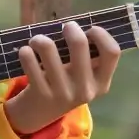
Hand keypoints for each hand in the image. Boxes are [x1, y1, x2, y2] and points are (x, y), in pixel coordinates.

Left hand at [2, 19, 120, 134]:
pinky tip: (26, 53)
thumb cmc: (65, 85)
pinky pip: (29, 61)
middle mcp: (85, 90)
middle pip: (80, 44)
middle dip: (70, 28)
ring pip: (49, 47)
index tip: (89, 29)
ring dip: (40, 39)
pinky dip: (26, 52)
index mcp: (101, 83)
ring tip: (37, 41)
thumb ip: (87, 56)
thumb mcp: (83, 77)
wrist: (38, 115)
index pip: (112, 52)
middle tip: (65, 27)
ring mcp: (62, 93)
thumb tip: (78, 24)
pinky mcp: (40, 94)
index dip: (101, 34)